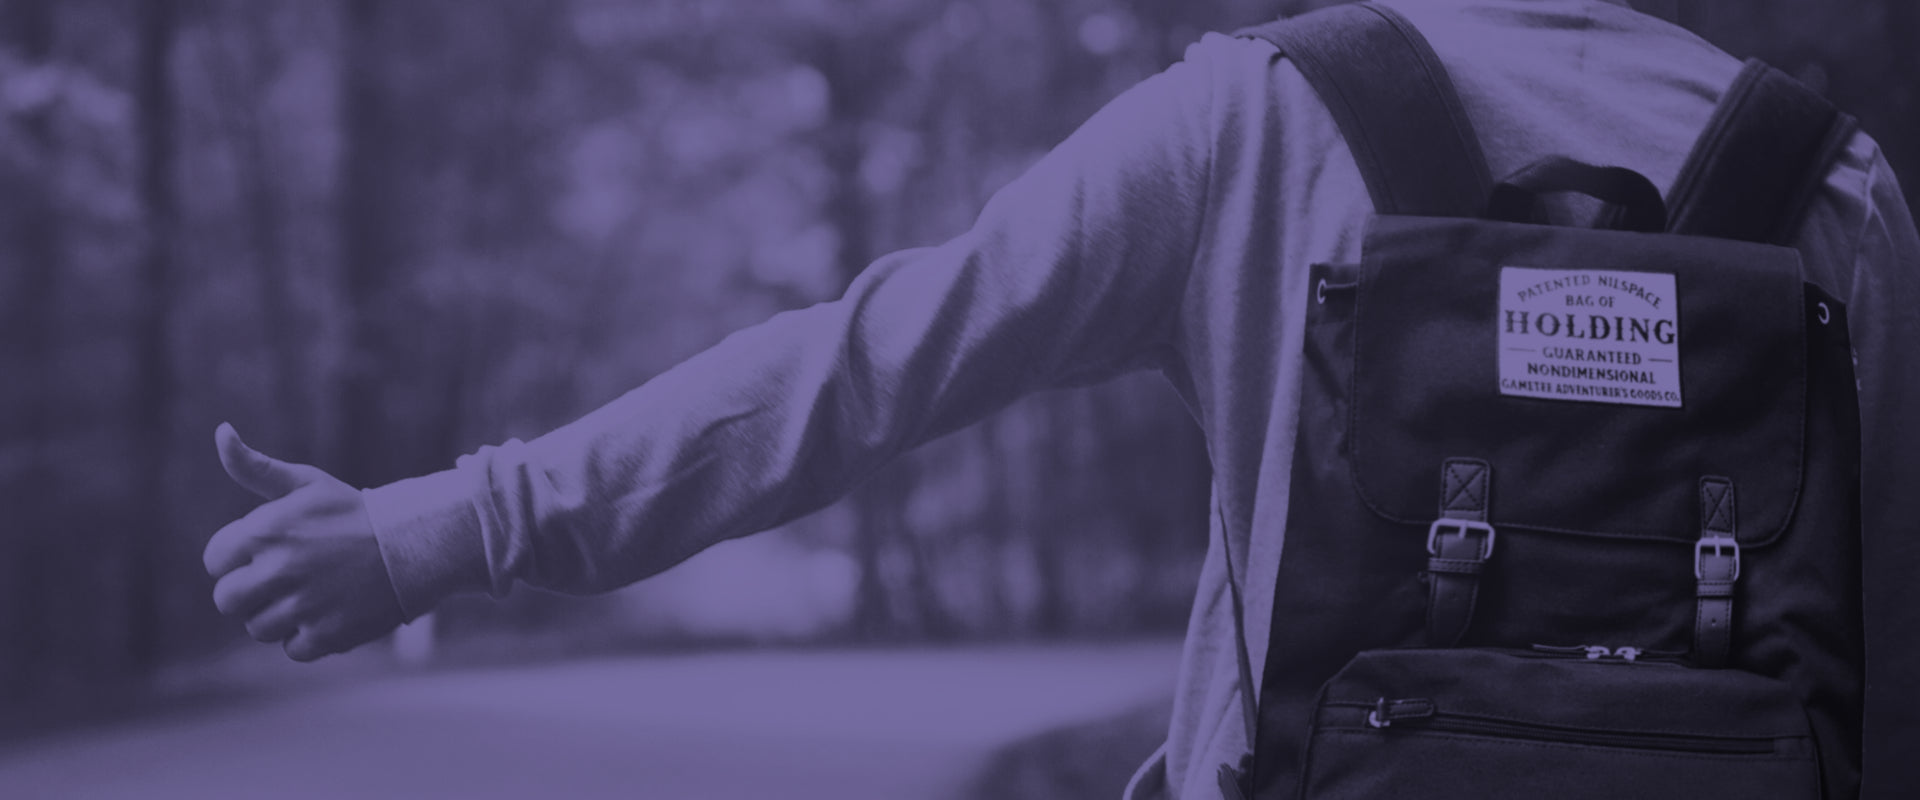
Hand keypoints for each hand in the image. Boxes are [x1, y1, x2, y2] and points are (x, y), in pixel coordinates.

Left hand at [204, 423, 403, 661]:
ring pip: (258, 628)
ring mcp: (303, 605)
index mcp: (264, 531)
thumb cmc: (353, 513)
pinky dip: (308, 637)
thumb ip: (255, 467)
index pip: (215, 561)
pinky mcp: (327, 634)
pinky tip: (330, 612)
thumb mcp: (306, 484)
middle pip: (228, 600)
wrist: (415, 543)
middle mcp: (278, 570)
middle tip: (286, 580)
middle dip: (250, 592)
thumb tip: (221, 431)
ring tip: (312, 595)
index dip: (238, 558)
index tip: (268, 552)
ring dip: (280, 615)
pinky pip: (293, 648)